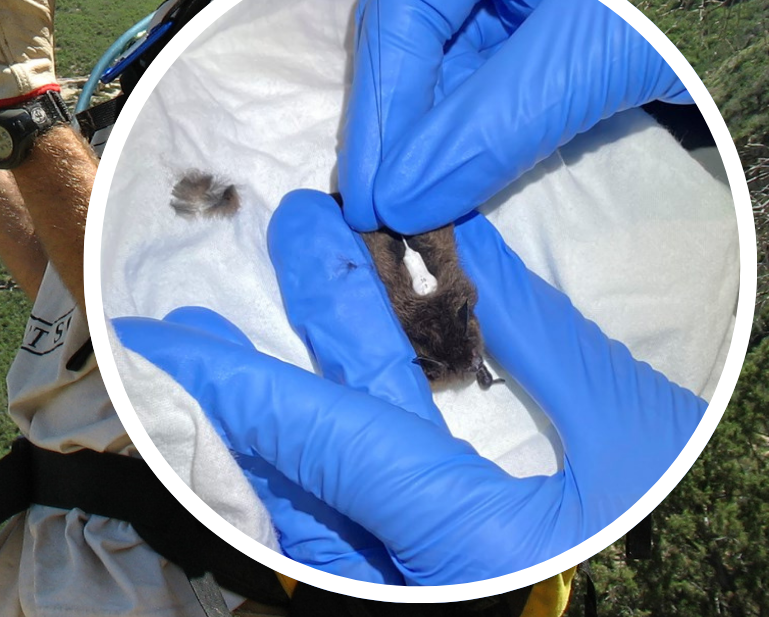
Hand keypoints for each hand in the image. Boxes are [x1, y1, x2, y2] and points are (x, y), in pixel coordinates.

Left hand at [112, 190, 705, 585]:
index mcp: (468, 540)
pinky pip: (327, 532)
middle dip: (244, 388)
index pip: (323, 442)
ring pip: (300, 508)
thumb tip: (456, 242)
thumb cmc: (658, 507)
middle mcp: (417, 580)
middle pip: (298, 473)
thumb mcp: (630, 429)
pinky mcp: (410, 592)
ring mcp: (405, 592)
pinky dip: (297, 468)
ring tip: (222, 356)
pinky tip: (281, 418)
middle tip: (198, 319)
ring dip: (261, 426)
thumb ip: (537, 338)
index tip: (164, 336)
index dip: (238, 381)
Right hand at [339, 0, 690, 233]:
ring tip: (399, 211)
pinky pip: (455, 99)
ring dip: (408, 145)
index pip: (403, 11)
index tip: (374, 189)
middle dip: (385, 127)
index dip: (379, 102)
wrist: (750, 32)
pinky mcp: (507, 58)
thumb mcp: (582, 67)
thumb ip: (489, 127)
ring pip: (419, 78)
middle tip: (372, 211)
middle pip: (397, 45)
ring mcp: (489, 14)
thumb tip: (401, 199)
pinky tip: (435, 187)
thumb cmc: (673, 21)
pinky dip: (443, 147)